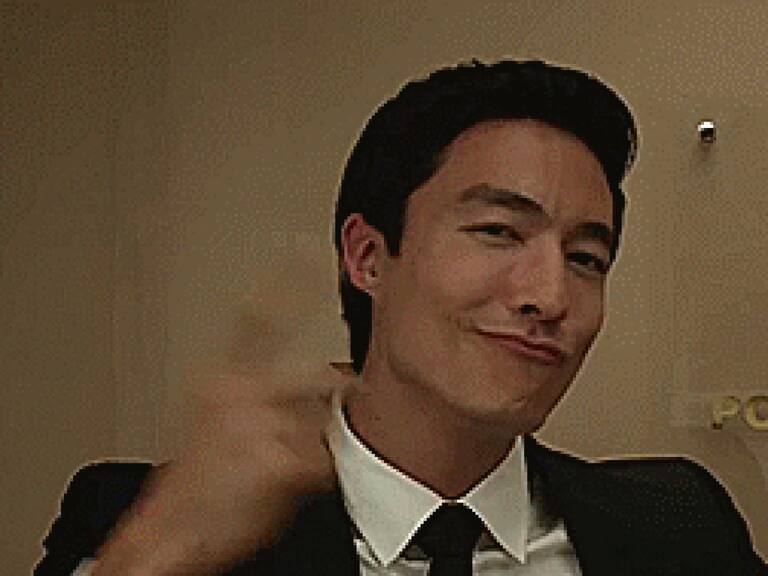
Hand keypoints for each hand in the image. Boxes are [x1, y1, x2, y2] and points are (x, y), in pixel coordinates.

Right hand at [92, 311, 355, 574]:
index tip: (303, 257)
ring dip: (316, 443)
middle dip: (333, 390)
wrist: (168, 535)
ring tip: (281, 463)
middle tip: (335, 400)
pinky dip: (317, 473)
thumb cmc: (196, 483)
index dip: (284, 286)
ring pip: (324, 421)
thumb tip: (306, 376)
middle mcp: (238, 393)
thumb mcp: (218, 418)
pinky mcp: (277, 460)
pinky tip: (285, 482)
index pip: (255, 320)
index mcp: (220, 378)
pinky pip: (325, 459)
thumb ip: (258, 388)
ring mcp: (259, 425)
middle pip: (314, 374)